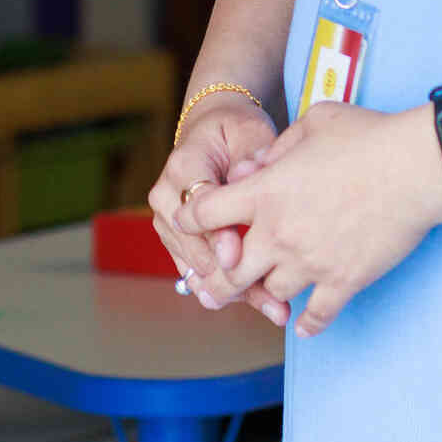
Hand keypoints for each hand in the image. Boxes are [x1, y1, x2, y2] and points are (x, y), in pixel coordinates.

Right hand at [146, 92, 290, 322]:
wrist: (212, 134)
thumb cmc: (235, 132)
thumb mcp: (249, 133)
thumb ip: (250, 157)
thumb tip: (245, 177)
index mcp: (183, 165)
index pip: (198, 207)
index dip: (217, 235)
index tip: (237, 257)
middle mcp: (167, 197)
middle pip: (196, 246)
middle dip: (233, 276)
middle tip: (272, 299)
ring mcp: (168, 223)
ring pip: (197, 266)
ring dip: (235, 290)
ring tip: (275, 309)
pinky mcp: (177, 241)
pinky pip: (200, 272)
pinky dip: (230, 289)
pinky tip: (262, 304)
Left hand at [190, 103, 441, 335]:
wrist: (416, 168)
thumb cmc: (367, 136)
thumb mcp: (311, 123)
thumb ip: (277, 148)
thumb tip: (257, 168)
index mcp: (264, 192)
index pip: (204, 213)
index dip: (192, 219)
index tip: (192, 224)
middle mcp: (278, 232)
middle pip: (231, 271)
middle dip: (220, 278)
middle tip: (215, 286)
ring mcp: (310, 262)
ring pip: (272, 292)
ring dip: (269, 290)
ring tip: (270, 291)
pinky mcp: (344, 282)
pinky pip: (317, 315)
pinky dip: (309, 322)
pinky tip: (304, 325)